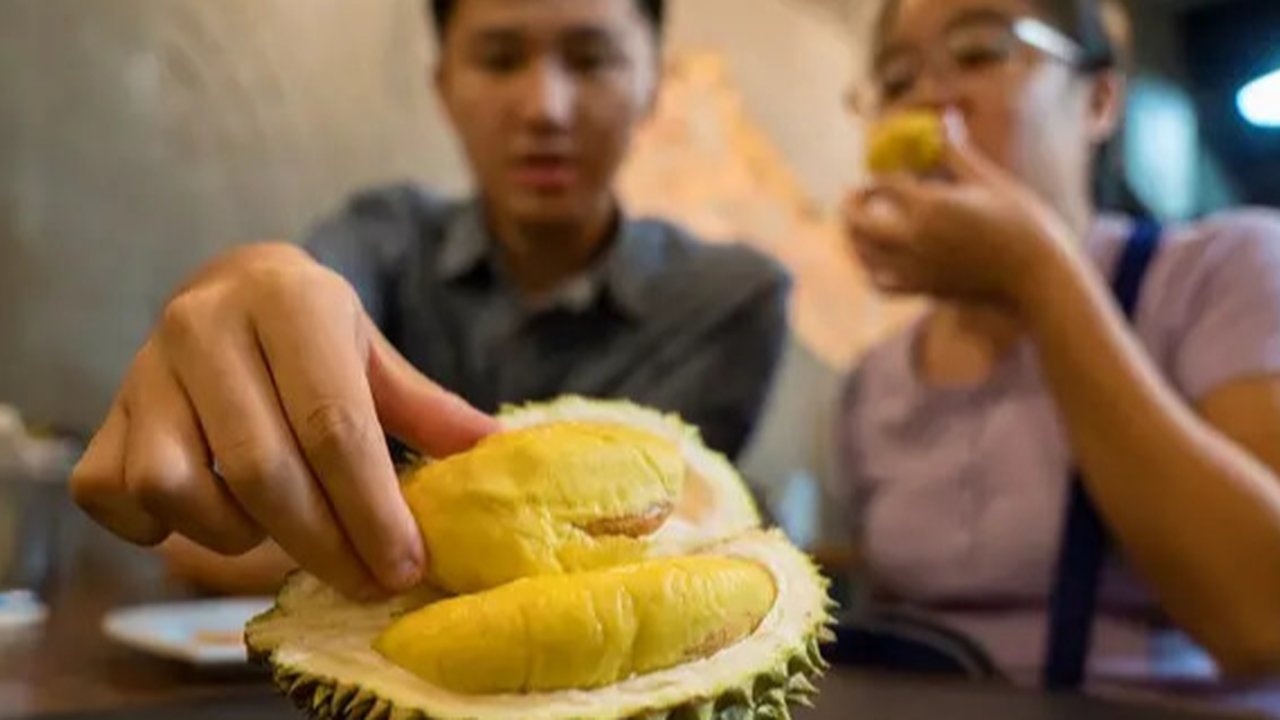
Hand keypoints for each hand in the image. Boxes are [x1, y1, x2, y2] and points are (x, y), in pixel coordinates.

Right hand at [70, 243, 497, 599]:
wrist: (227, 286)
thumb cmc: (311, 332)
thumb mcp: (371, 352)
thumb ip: (427, 407)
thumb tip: (497, 453)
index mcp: (289, 301)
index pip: (333, 423)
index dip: (372, 508)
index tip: (406, 564)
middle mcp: (205, 327)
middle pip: (264, 468)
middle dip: (326, 545)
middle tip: (370, 582)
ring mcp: (142, 370)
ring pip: (179, 488)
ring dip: (239, 536)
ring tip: (284, 531)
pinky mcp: (104, 413)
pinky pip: (113, 495)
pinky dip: (158, 530)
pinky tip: (211, 519)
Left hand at [845, 110, 1077, 307]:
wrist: (1037, 276)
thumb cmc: (1021, 222)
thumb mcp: (988, 180)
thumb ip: (956, 152)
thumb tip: (946, 117)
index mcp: (931, 205)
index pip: (885, 185)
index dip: (878, 179)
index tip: (878, 177)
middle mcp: (916, 238)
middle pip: (861, 222)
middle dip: (851, 207)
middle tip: (850, 197)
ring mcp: (916, 268)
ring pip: (864, 254)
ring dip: (853, 238)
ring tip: (856, 226)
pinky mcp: (923, 290)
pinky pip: (880, 283)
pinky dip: (870, 270)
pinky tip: (874, 260)